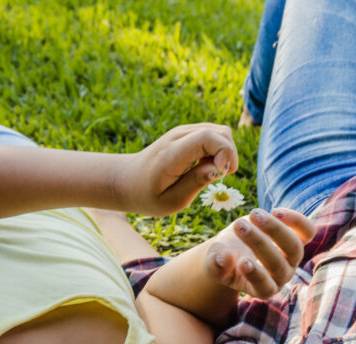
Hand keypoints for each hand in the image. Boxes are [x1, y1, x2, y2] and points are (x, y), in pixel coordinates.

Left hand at [124, 123, 238, 215]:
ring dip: (225, 153)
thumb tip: (218, 169)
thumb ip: (196, 183)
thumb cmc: (147, 196)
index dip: (225, 153)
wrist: (125, 180)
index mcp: (172, 154)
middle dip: (230, 155)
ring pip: (221, 131)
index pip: (209, 137)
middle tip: (218, 177)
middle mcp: (178, 136)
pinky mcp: (186, 133)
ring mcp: (182, 131)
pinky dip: (218, 150)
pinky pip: (214, 135)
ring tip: (210, 172)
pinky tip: (206, 166)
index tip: (222, 175)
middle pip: (221, 132)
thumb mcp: (171, 201)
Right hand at [204, 208, 315, 298]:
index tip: (242, 262)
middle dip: (259, 244)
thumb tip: (221, 258)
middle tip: (238, 225)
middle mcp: (281, 276)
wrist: (237, 246)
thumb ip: (216, 264)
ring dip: (275, 229)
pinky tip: (275, 211)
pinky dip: (296, 220)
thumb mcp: (214, 264)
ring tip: (254, 214)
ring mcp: (292, 258)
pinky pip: (307, 231)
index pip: (265, 286)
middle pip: (278, 265)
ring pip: (295, 247)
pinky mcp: (299, 238)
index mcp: (262, 288)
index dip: (256, 275)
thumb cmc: (225, 259)